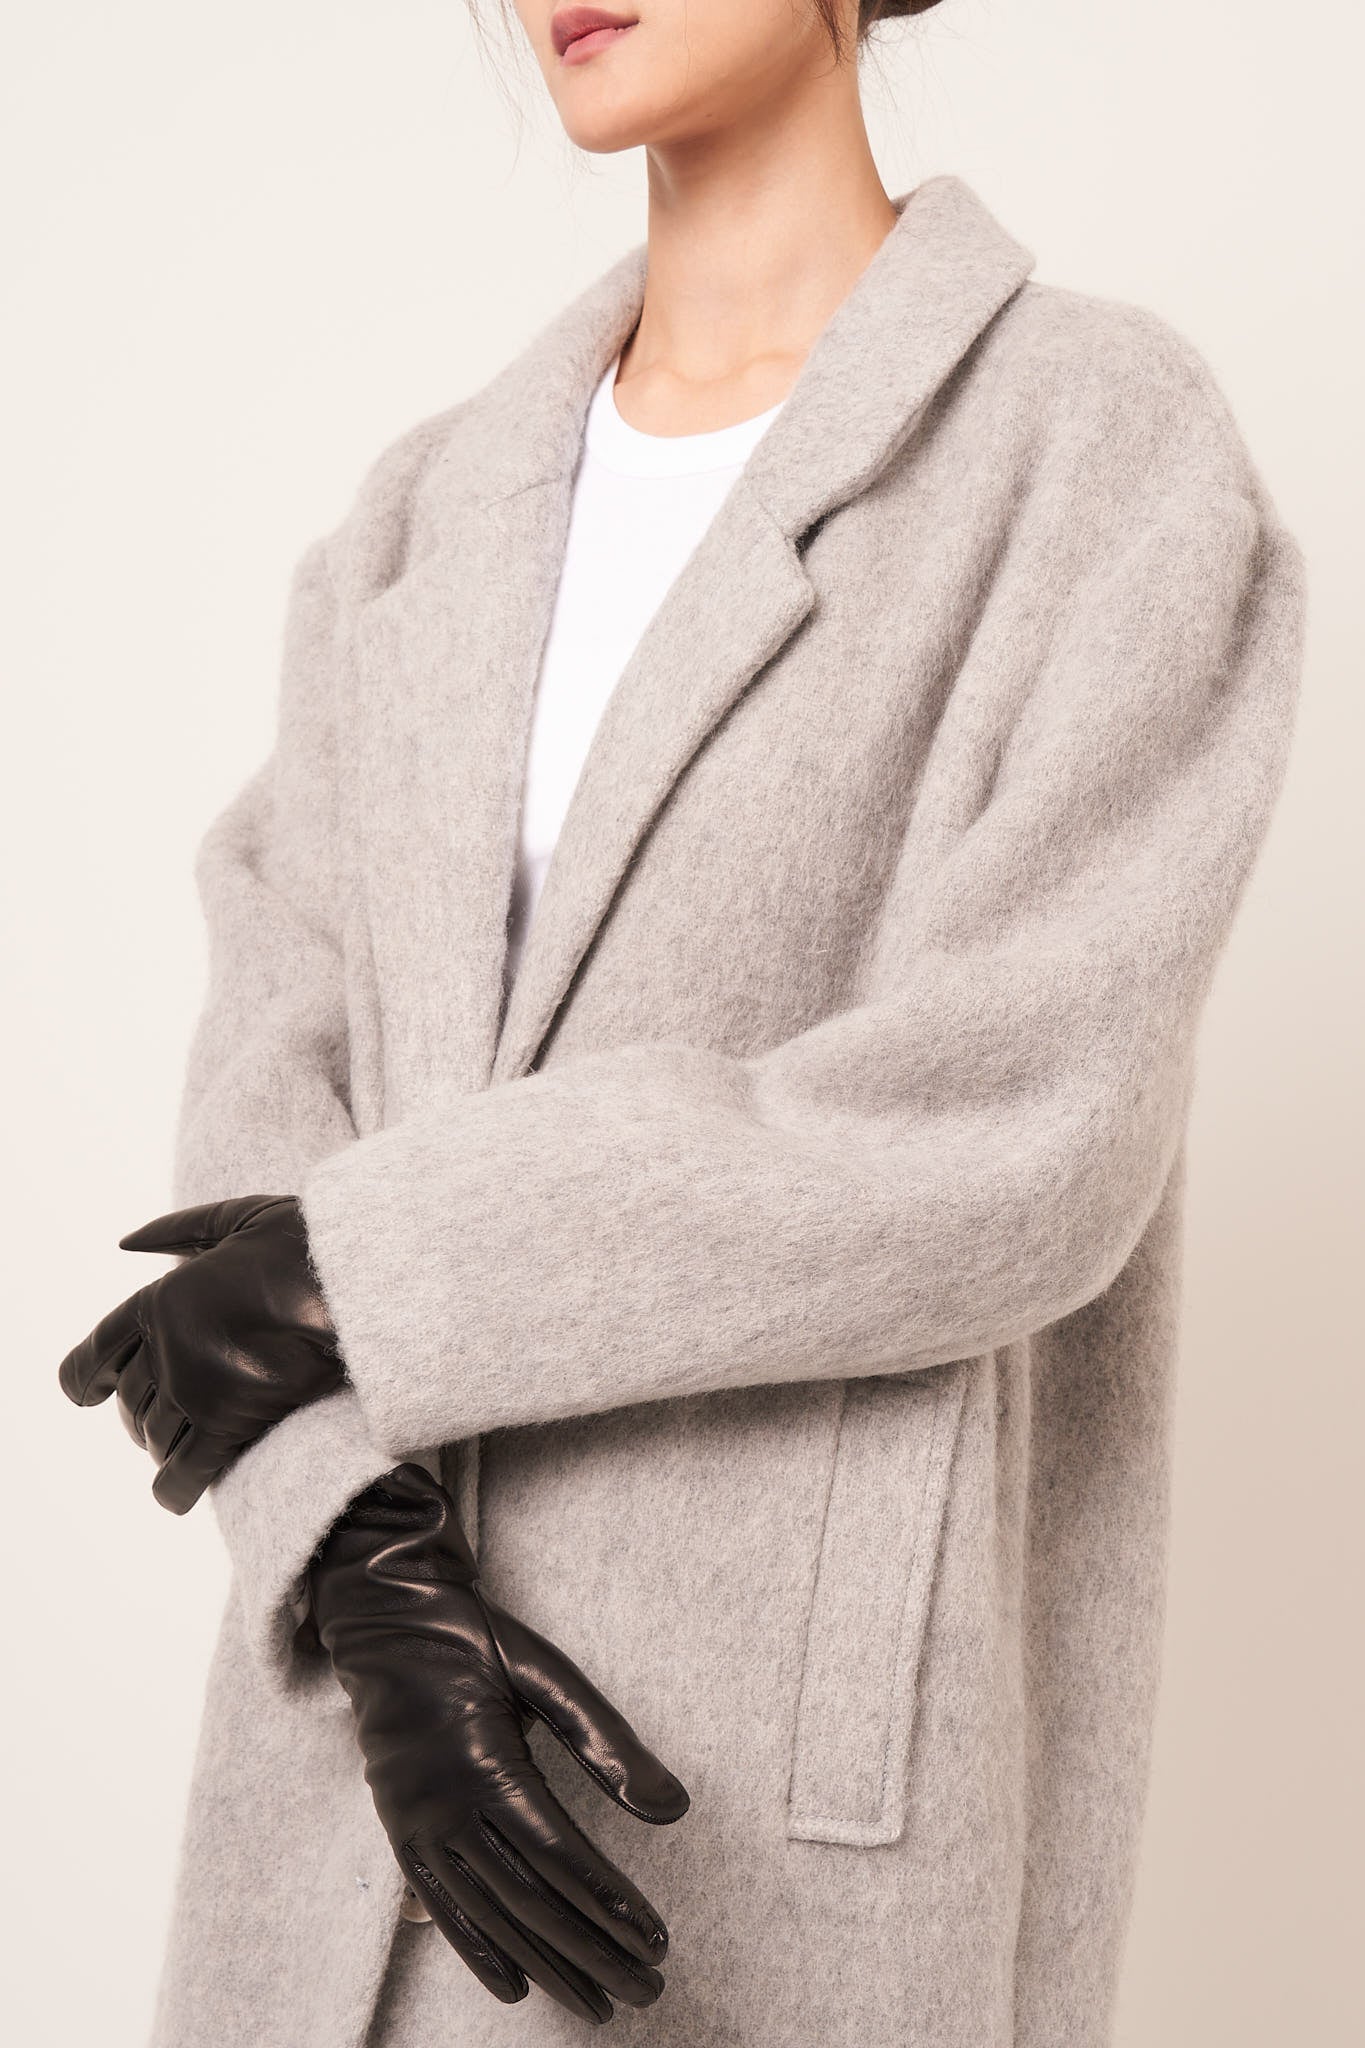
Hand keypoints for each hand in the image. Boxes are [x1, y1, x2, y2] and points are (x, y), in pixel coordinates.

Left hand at [58, 1194, 344, 1512]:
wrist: (357, 1281)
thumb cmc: (306, 1243)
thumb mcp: (237, 1217)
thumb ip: (178, 1231)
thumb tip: (125, 1244)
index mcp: (161, 1300)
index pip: (95, 1355)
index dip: (86, 1380)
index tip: (89, 1395)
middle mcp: (167, 1348)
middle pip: (131, 1402)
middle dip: (141, 1415)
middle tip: (162, 1420)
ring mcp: (196, 1388)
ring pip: (155, 1438)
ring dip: (164, 1446)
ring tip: (183, 1448)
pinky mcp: (230, 1424)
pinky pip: (185, 1473)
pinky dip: (173, 1489)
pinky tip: (176, 1493)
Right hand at [307, 1463, 689, 2025]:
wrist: (386, 1620)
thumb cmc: (475, 1640)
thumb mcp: (546, 1673)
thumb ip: (605, 1740)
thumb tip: (673, 1808)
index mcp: (487, 1765)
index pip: (560, 1857)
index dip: (610, 1905)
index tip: (656, 1940)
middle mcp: (446, 1807)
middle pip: (530, 1900)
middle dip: (592, 1952)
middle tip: (647, 1990)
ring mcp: (417, 1825)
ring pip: (489, 1915)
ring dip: (546, 1965)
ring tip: (597, 2004)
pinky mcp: (399, 1831)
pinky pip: (440, 1906)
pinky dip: (477, 1951)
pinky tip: (514, 1987)